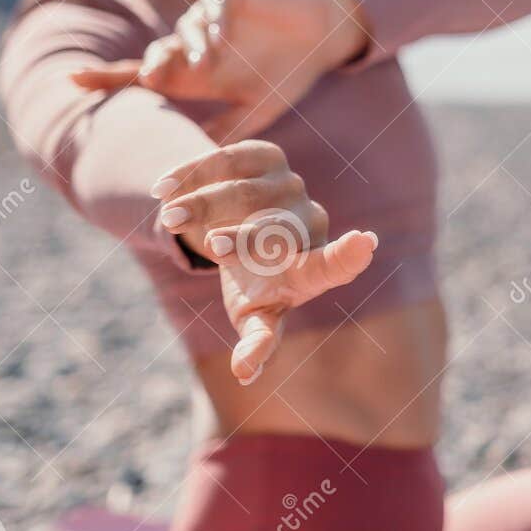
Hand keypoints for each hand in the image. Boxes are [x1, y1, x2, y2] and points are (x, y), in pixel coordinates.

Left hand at [71, 0, 368, 133]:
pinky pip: (212, 2)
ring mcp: (208, 17)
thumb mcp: (252, 112)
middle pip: (157, 53)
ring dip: (193, 46)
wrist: (321, 36)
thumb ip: (222, 133)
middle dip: (154, 64)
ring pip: (184, 29)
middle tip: (156, 78)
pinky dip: (215, 19)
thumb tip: (192, 169)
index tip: (70, 82)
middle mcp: (193, 44)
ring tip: (210, 62)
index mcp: (193, 73)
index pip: (140, 75)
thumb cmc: (285, 74)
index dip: (106, 78)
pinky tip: (225, 36)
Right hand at [149, 140, 376, 383]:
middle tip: (213, 248)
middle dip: (243, 239)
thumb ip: (256, 341)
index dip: (348, 256)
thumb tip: (246, 374)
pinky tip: (165, 188)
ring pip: (245, 192)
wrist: (229, 228)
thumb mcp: (250, 314)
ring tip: (170, 219)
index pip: (334, 266)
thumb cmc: (248, 284)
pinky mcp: (266, 156)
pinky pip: (228, 161)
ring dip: (205, 205)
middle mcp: (309, 221)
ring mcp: (290, 185)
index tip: (364, 243)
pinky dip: (194, 174)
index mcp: (310, 268)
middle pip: (276, 230)